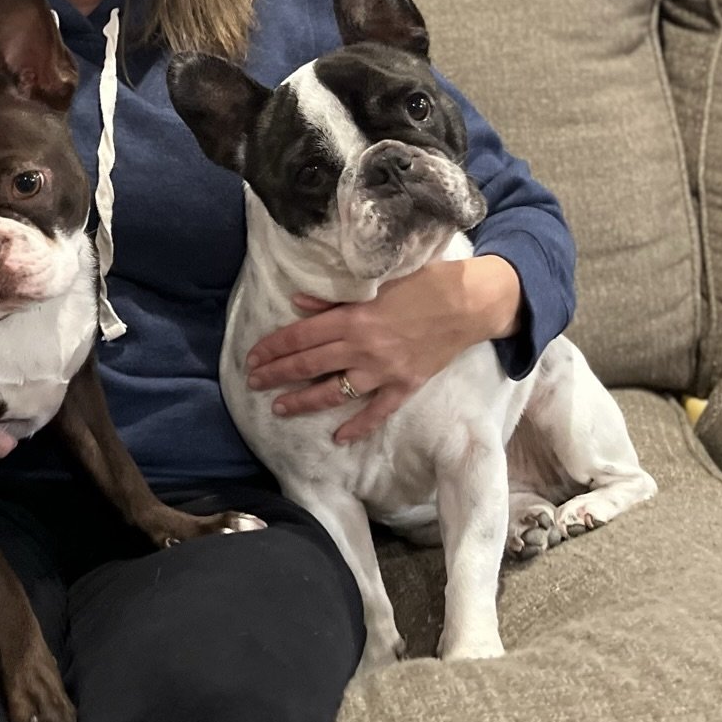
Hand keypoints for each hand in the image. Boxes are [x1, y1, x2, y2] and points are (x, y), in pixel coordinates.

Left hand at [244, 256, 521, 443]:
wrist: (469, 303)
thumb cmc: (423, 284)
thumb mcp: (377, 282)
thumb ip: (334, 298)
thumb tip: (297, 303)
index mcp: (353, 318)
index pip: (300, 336)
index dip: (273, 348)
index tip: (252, 356)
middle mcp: (363, 347)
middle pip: (309, 365)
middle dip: (277, 375)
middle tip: (252, 383)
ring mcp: (384, 371)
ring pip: (334, 392)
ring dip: (303, 401)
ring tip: (279, 409)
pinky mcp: (405, 385)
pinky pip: (377, 412)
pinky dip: (358, 426)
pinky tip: (339, 438)